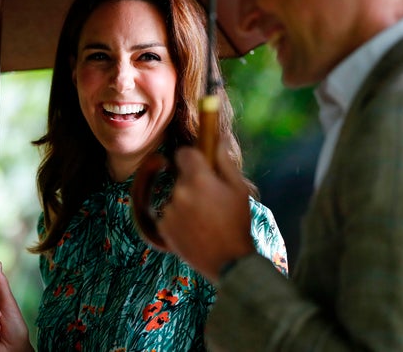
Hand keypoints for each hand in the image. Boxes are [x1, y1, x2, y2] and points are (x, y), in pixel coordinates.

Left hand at [157, 140, 255, 281]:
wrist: (228, 262)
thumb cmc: (237, 223)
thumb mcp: (239, 189)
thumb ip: (225, 162)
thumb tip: (218, 140)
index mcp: (199, 179)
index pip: (184, 153)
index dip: (192, 157)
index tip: (200, 165)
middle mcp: (180, 192)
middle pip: (182, 178)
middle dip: (193, 183)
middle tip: (212, 200)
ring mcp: (169, 210)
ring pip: (176, 197)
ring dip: (186, 202)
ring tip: (205, 219)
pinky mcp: (163, 227)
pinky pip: (169, 215)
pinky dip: (179, 220)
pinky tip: (196, 230)